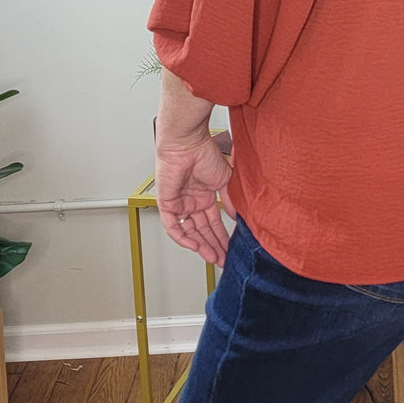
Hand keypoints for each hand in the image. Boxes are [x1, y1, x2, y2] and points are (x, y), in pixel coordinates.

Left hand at [154, 131, 235, 266]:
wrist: (187, 143)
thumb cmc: (205, 154)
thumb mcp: (225, 180)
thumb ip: (230, 201)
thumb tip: (237, 217)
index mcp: (204, 195)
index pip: (212, 222)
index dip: (221, 237)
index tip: (229, 249)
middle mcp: (191, 201)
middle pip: (202, 230)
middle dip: (212, 246)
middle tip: (221, 259)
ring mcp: (179, 203)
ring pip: (189, 231)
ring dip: (200, 245)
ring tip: (212, 257)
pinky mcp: (167, 203)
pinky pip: (173, 226)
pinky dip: (183, 237)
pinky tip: (195, 246)